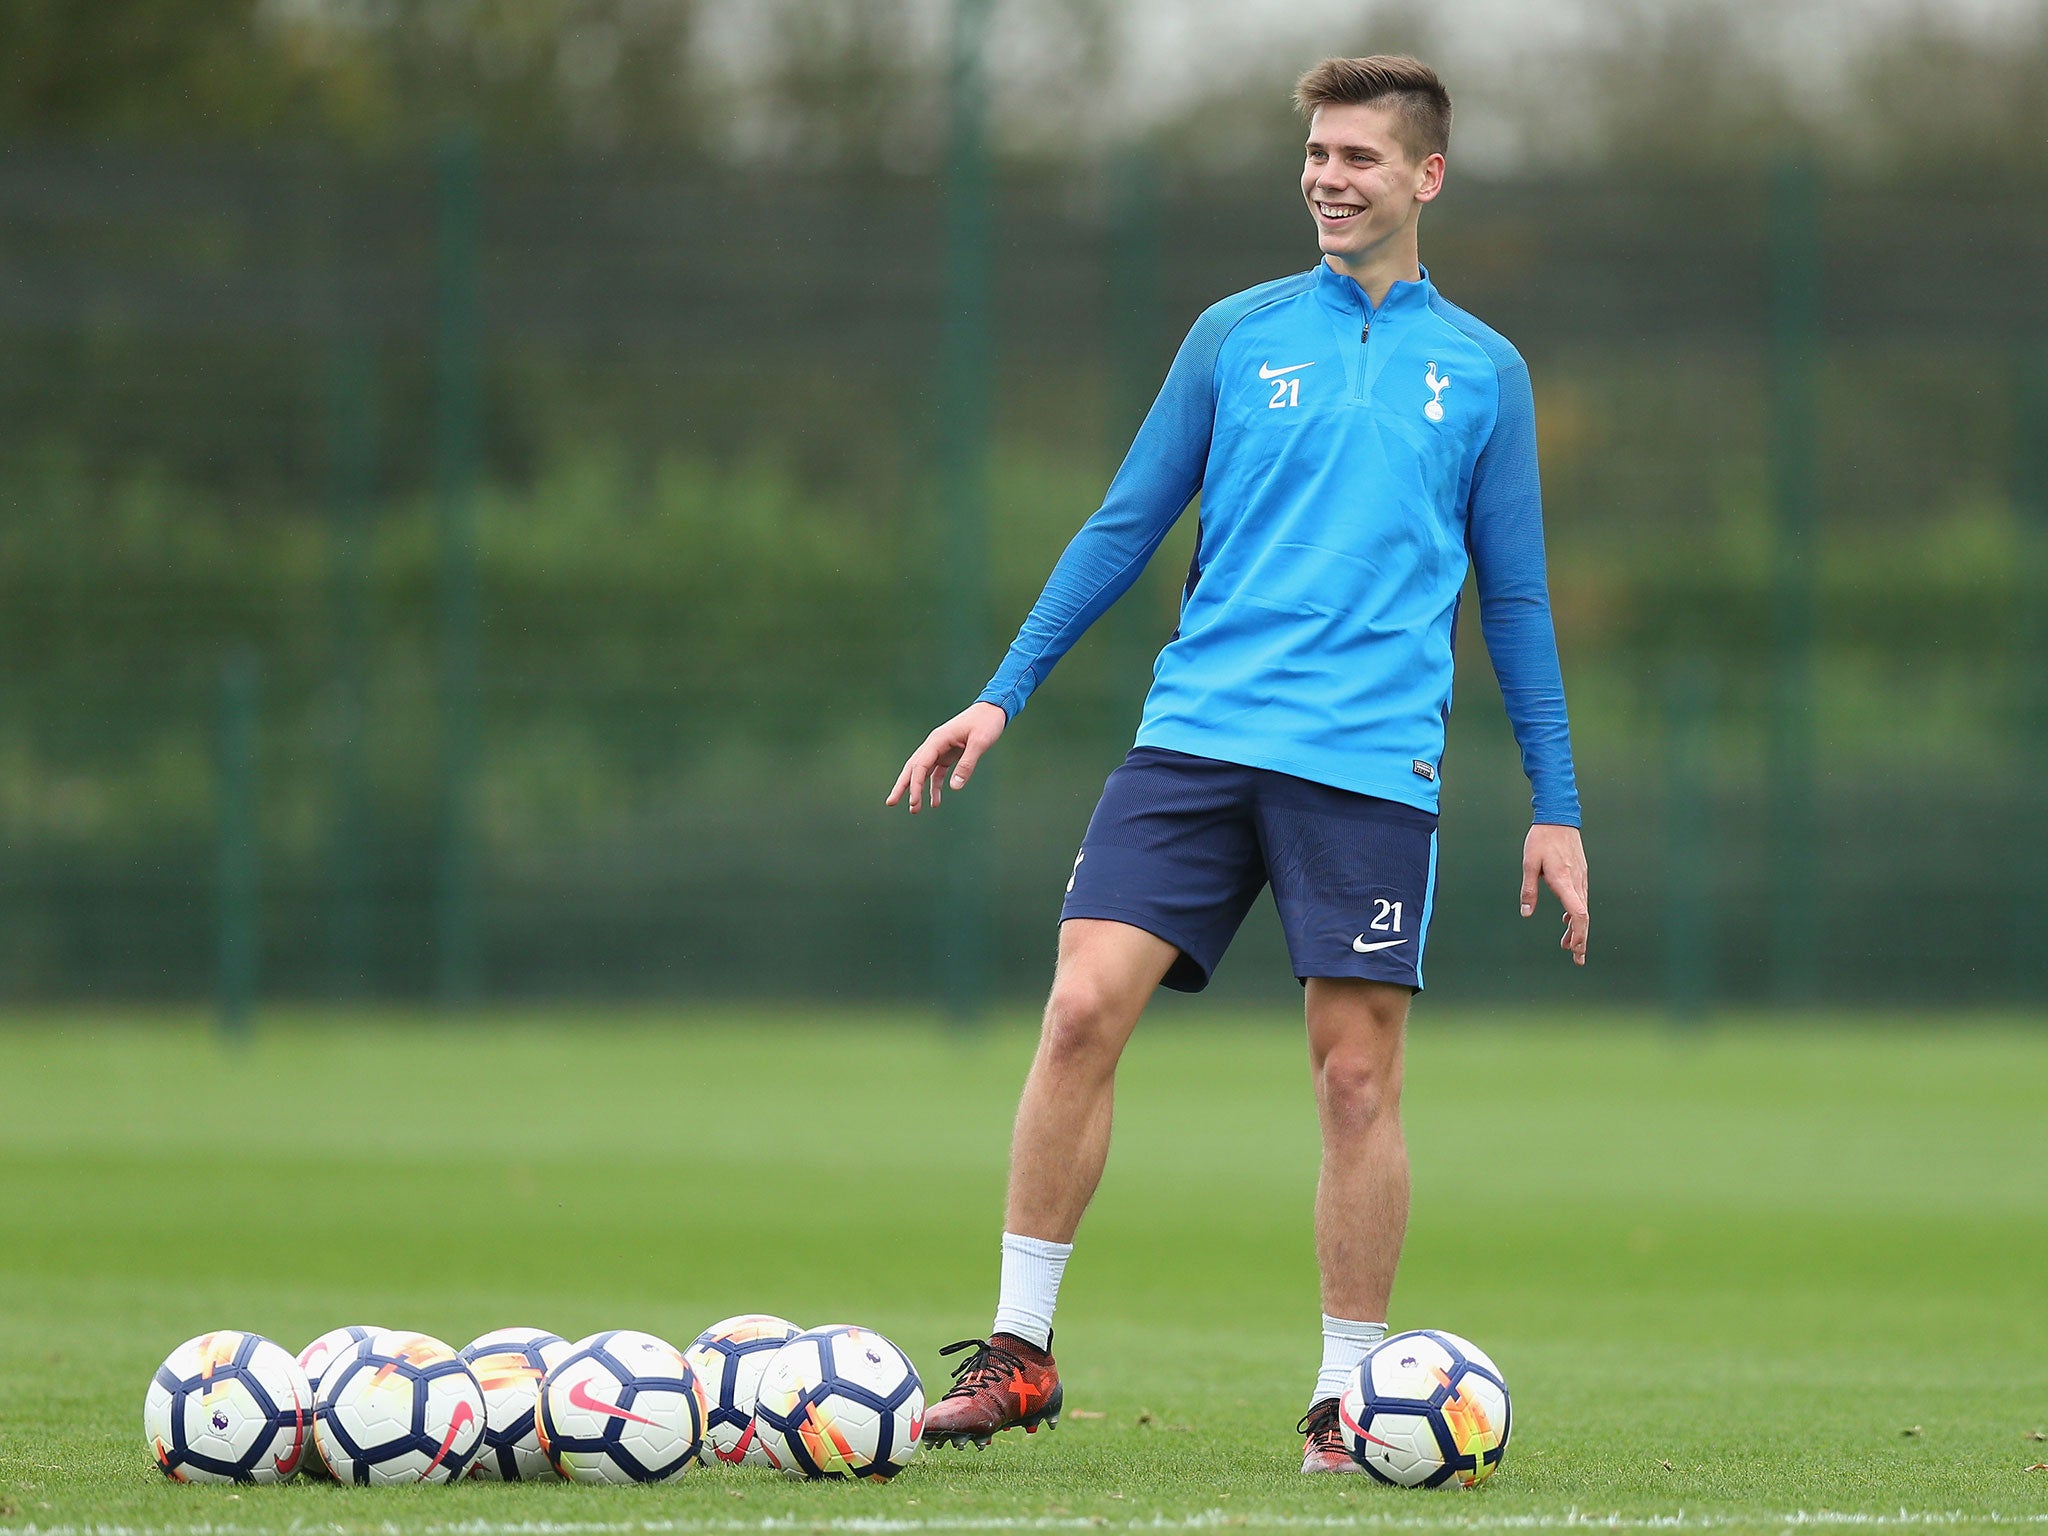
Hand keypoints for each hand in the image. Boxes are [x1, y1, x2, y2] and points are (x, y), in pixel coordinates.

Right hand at [886, 701, 1007, 813]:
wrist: (992, 710)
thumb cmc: (986, 723)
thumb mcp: (979, 742)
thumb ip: (967, 764)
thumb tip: (954, 788)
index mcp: (937, 740)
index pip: (920, 765)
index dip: (914, 784)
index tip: (913, 801)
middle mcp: (934, 745)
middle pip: (913, 768)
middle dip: (902, 786)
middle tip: (890, 803)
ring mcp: (940, 750)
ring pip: (922, 772)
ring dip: (917, 789)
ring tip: (914, 809)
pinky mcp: (948, 754)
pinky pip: (936, 773)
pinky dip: (934, 787)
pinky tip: (935, 802)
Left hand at [1520, 823, 1588, 965]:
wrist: (1559, 817)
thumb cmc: (1541, 839)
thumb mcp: (1529, 864)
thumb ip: (1528, 890)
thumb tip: (1526, 913)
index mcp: (1564, 881)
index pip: (1577, 912)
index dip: (1578, 932)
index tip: (1574, 947)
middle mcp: (1576, 882)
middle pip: (1583, 917)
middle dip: (1581, 940)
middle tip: (1577, 959)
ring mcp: (1581, 878)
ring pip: (1582, 910)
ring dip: (1577, 929)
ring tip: (1568, 946)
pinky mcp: (1580, 874)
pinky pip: (1580, 899)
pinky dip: (1575, 915)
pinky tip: (1567, 922)